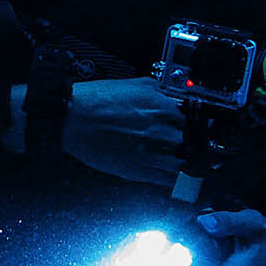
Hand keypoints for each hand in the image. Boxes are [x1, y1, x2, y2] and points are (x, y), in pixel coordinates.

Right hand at [62, 78, 185, 185]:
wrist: (72, 118)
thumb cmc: (97, 100)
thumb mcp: (135, 84)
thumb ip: (158, 91)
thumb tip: (168, 96)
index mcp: (164, 109)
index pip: (193, 121)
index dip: (192, 126)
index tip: (191, 129)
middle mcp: (163, 132)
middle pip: (191, 144)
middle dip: (189, 145)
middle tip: (187, 146)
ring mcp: (152, 154)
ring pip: (183, 166)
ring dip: (185, 165)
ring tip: (183, 165)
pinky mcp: (139, 171)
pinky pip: (167, 180)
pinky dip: (174, 181)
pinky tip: (175, 178)